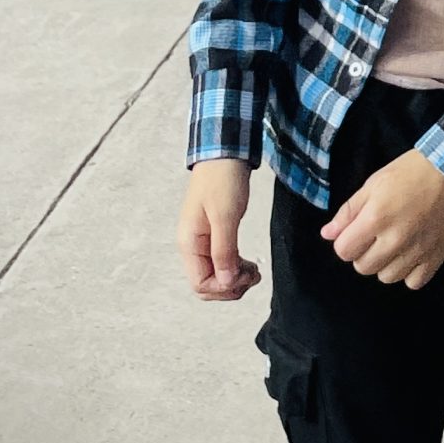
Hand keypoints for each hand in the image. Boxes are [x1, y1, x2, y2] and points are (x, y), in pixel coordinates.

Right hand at [178, 159, 261, 301]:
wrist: (224, 155)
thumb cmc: (222, 180)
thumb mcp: (225, 215)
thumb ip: (224, 250)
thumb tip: (225, 282)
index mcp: (189, 243)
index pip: (200, 284)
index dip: (224, 287)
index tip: (245, 275)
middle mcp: (192, 246)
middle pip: (206, 284)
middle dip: (230, 286)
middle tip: (254, 274)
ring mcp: (201, 242)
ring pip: (215, 276)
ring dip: (234, 279)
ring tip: (254, 270)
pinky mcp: (212, 236)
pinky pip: (220, 263)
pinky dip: (235, 268)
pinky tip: (248, 263)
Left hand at [323, 149, 443, 288]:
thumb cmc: (411, 172)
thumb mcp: (374, 183)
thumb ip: (348, 211)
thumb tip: (327, 234)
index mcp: (375, 218)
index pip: (344, 251)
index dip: (346, 242)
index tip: (356, 232)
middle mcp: (395, 240)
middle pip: (363, 268)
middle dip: (364, 253)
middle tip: (377, 236)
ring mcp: (417, 251)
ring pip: (387, 277)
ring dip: (386, 264)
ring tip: (396, 244)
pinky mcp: (437, 258)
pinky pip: (413, 282)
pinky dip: (410, 272)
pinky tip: (412, 254)